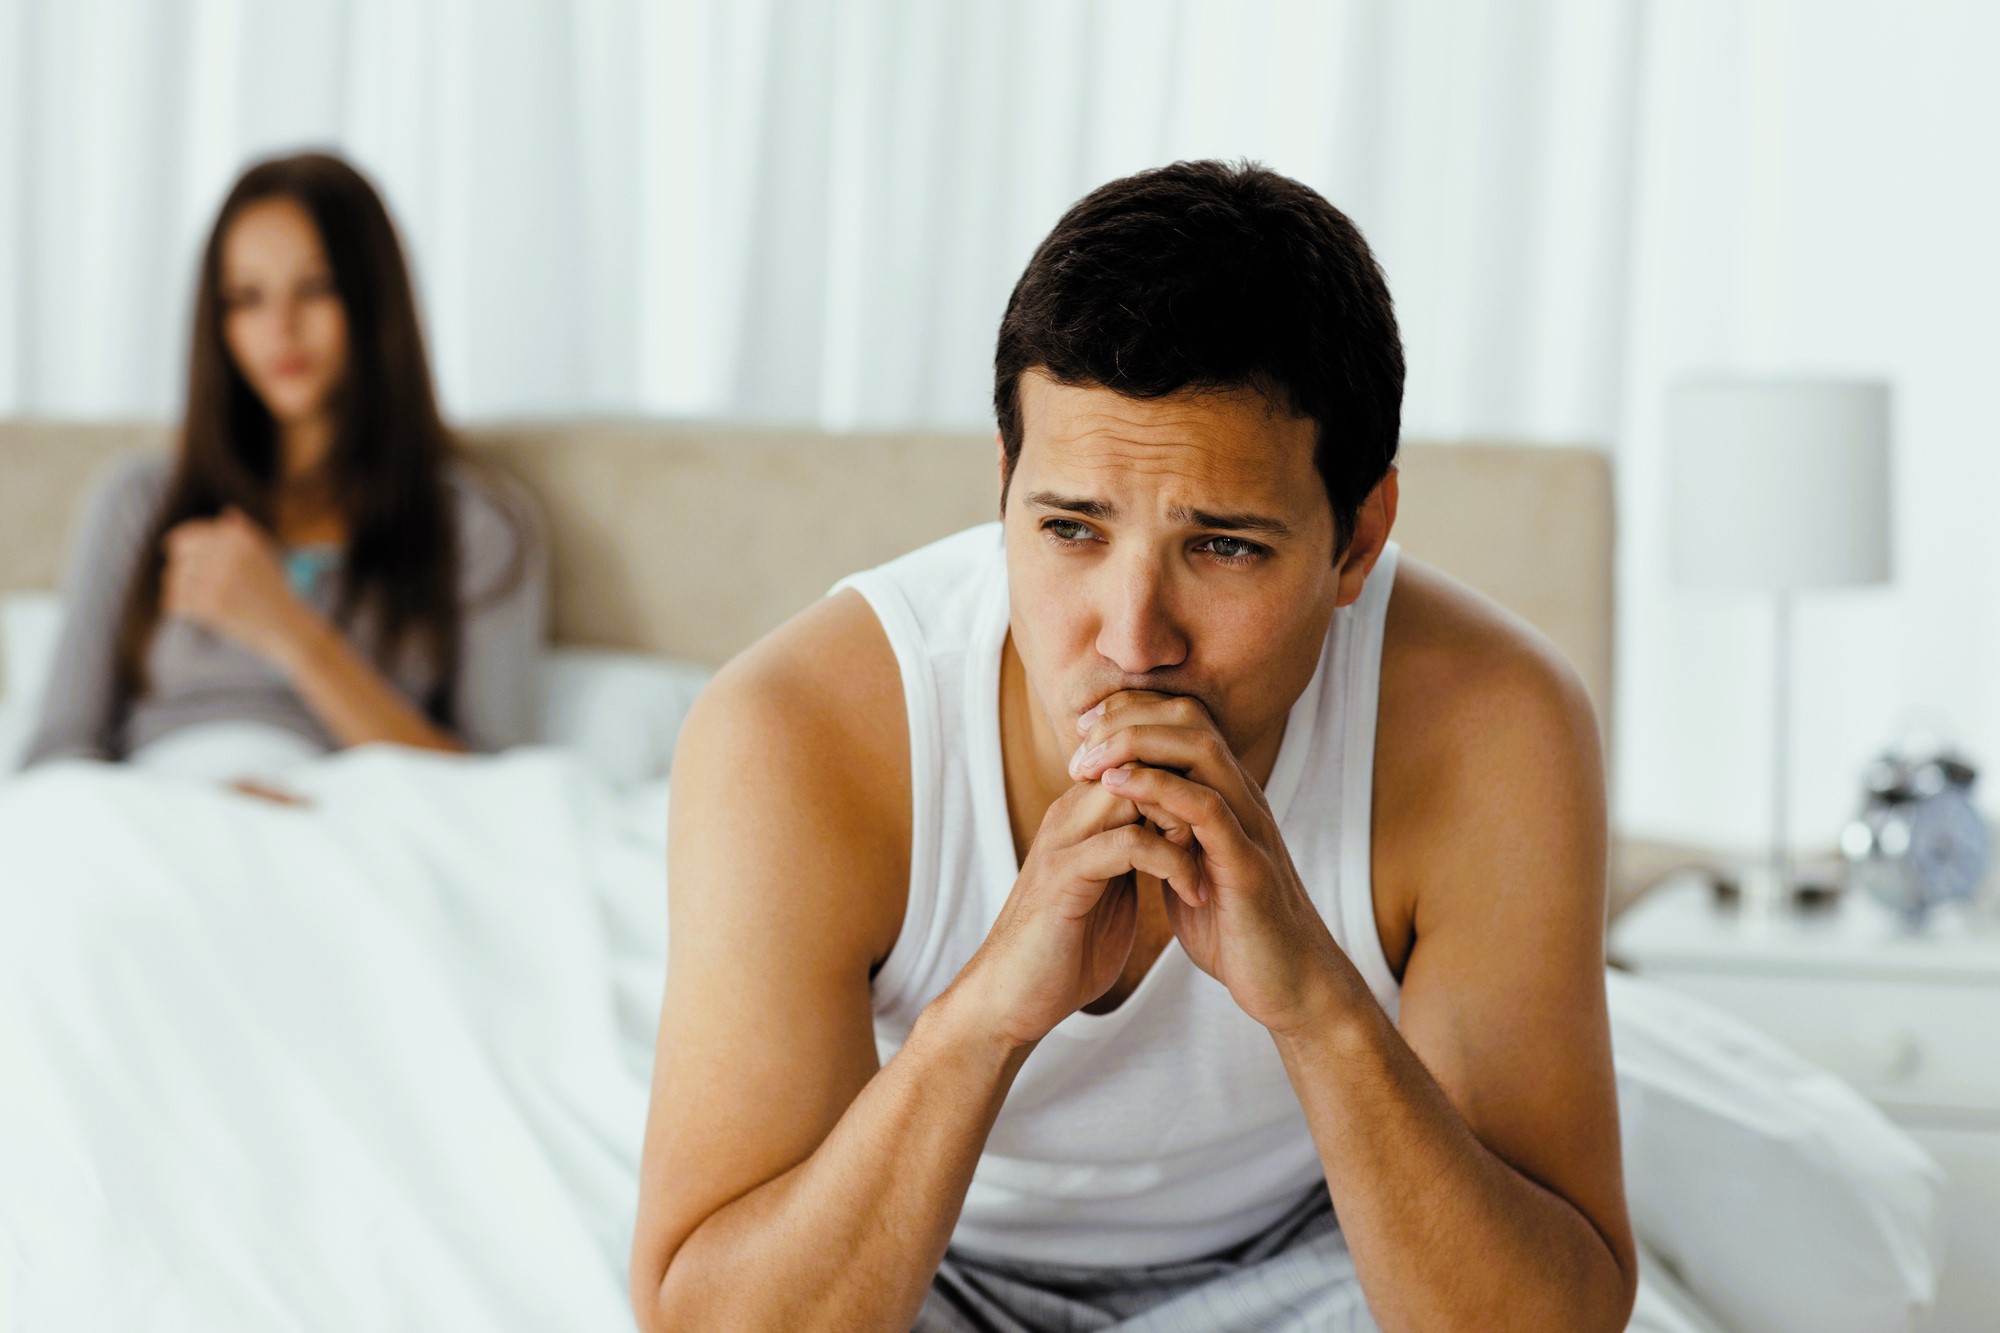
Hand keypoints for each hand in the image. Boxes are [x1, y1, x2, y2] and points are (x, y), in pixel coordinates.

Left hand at [161, 507, 315, 665]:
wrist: (287, 625)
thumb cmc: (273, 591)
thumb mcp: (263, 555)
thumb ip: (243, 533)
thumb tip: (228, 512)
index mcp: (238, 537)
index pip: (186, 537)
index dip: (179, 548)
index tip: (177, 557)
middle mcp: (229, 553)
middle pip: (177, 557)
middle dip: (182, 570)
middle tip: (197, 585)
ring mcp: (220, 578)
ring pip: (174, 578)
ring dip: (180, 590)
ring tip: (199, 600)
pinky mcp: (213, 604)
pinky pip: (176, 601)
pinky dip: (182, 608)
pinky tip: (197, 612)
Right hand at [951, 774, 1203, 1049]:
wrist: (1011, 1000)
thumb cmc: (1063, 953)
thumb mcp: (1109, 892)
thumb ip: (1133, 858)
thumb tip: (1175, 838)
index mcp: (1081, 816)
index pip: (1138, 760)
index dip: (1184, 779)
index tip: (1222, 821)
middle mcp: (1069, 815)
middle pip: (1137, 760)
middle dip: (1187, 790)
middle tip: (1220, 836)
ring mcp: (1063, 840)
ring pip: (1134, 790)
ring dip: (1183, 821)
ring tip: (1211, 861)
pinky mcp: (1063, 874)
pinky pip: (1129, 843)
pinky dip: (1172, 862)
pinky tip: (1193, 893)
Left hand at [1069, 690, 1357, 1034]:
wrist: (1288, 985)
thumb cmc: (1236, 930)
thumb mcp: (1190, 869)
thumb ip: (1167, 835)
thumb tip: (1127, 813)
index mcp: (1226, 796)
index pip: (1182, 721)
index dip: (1132, 711)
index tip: (1083, 725)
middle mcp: (1242, 798)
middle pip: (1190, 719)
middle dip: (1129, 714)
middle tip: (1080, 733)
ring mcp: (1249, 826)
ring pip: (1201, 749)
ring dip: (1138, 743)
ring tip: (1090, 757)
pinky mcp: (1248, 864)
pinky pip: (1206, 808)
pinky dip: (1159, 788)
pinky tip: (1119, 787)